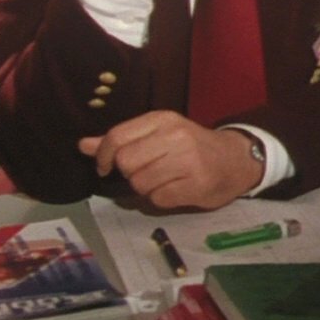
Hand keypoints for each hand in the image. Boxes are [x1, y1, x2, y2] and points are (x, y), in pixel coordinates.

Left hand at [77, 110, 263, 209]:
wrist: (236, 159)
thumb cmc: (192, 147)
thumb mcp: (157, 135)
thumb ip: (121, 140)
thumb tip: (82, 145)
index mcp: (163, 119)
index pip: (117, 137)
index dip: (104, 156)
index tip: (105, 167)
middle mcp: (176, 136)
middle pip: (126, 162)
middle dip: (129, 173)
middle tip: (146, 171)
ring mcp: (188, 160)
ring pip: (139, 183)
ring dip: (146, 188)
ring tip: (164, 180)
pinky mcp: (196, 184)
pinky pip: (157, 198)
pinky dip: (160, 199)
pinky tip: (175, 189)